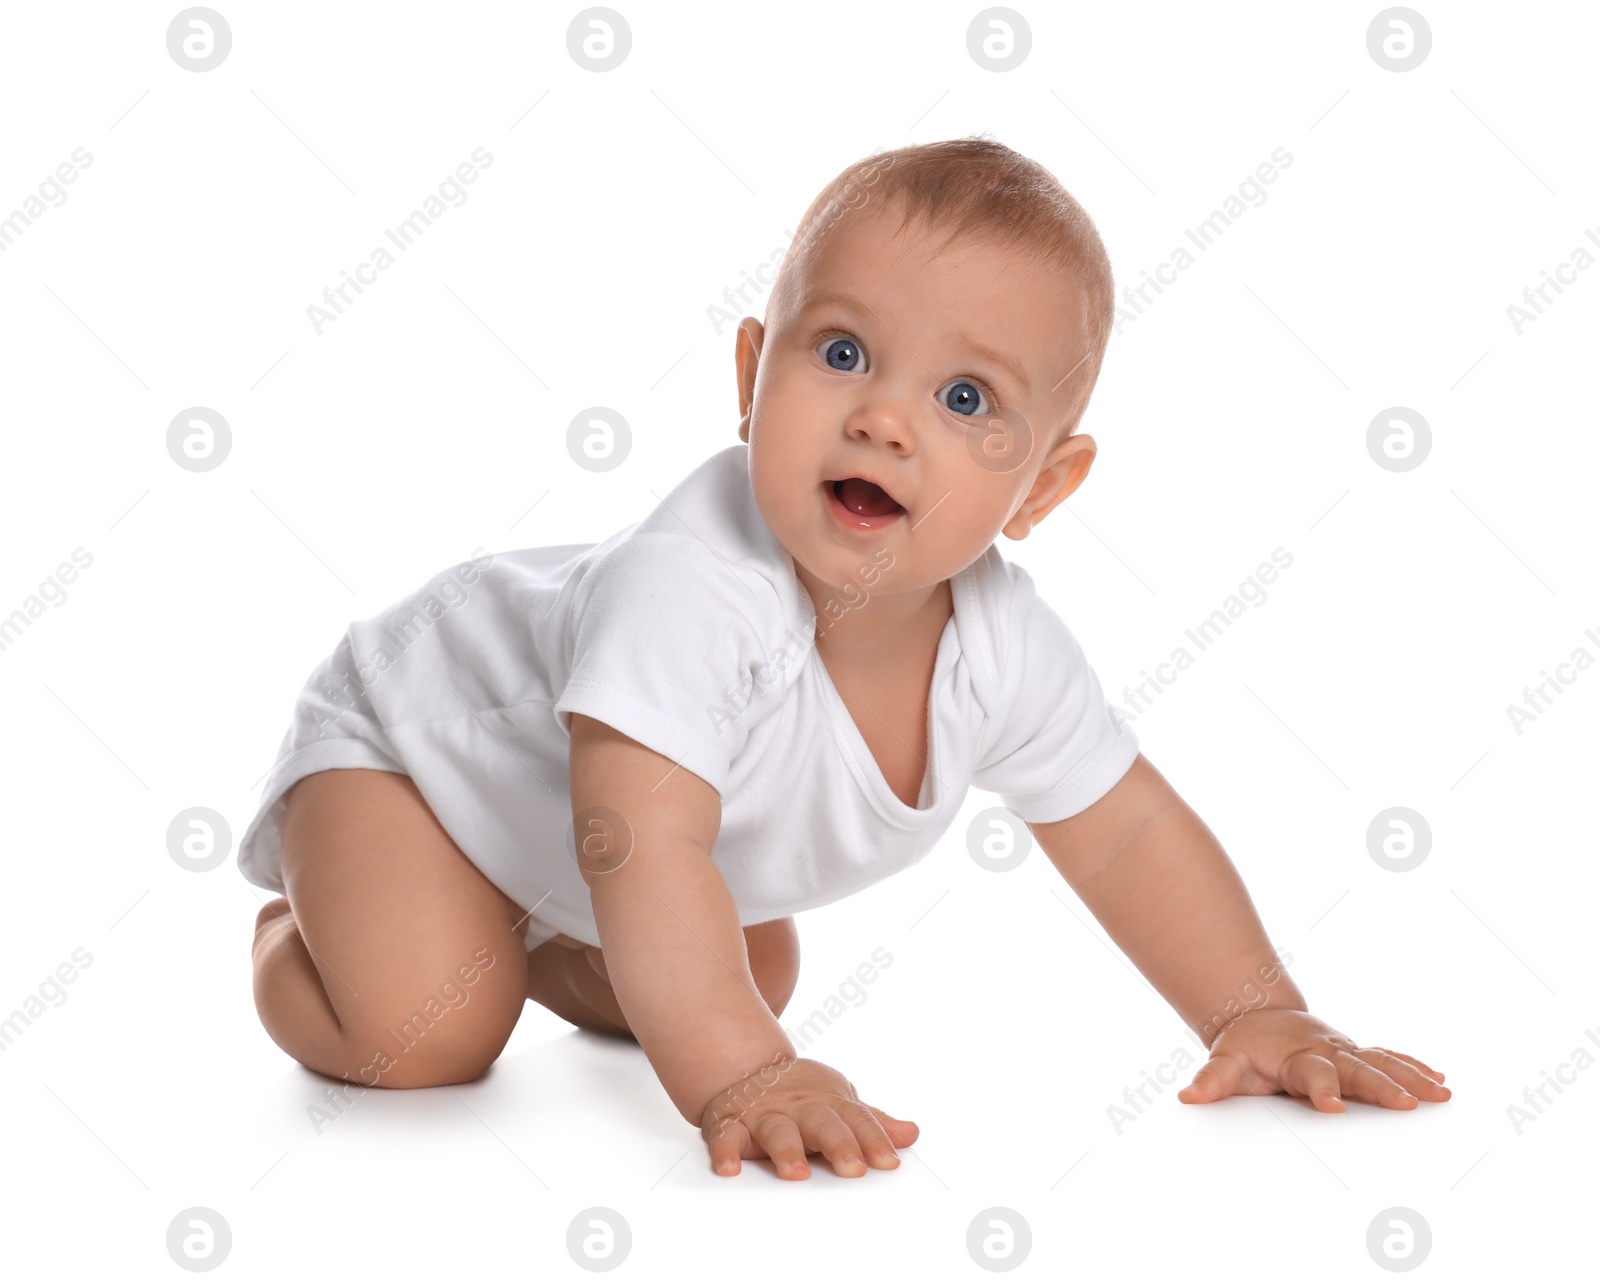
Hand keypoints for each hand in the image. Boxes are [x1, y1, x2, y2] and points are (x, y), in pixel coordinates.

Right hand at [699, 1055, 918, 1178]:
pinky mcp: (730, 1123)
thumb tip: (911, 1133)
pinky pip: (727, 1137)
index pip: (857, 1120)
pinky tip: (729, 1169)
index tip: (889, 1163)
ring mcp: (764, 1114)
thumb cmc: (801, 1097)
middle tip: (854, 1170)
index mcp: (828, 1103)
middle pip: (822, 1123)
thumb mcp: (838, 1103)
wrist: (746, 1068)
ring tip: (797, 1174)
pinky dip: (726, 1152)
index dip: (874, 1140)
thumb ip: (871, 1123)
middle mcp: (798, 1107)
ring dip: (787, 1151)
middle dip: (838, 1145)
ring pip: (777, 1131)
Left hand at [1177, 1008, 1451, 1111]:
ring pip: (1381, 1062)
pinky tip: (1440, 1081)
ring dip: (1411, 1077)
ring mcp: (1345, 1051)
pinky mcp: (1356, 1053)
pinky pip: (1388, 1058)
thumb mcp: (1226, 1060)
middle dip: (1381, 1086)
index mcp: (1296, 1057)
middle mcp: (1326, 1051)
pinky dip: (1413, 1067)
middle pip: (1357, 1069)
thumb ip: (1212, 1079)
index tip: (1333, 1105)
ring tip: (1440, 1093)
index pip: (1311, 1074)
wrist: (1259, 1014)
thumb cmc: (1247, 1046)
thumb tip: (1188, 1096)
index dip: (1321, 1088)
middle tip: (1405, 1104)